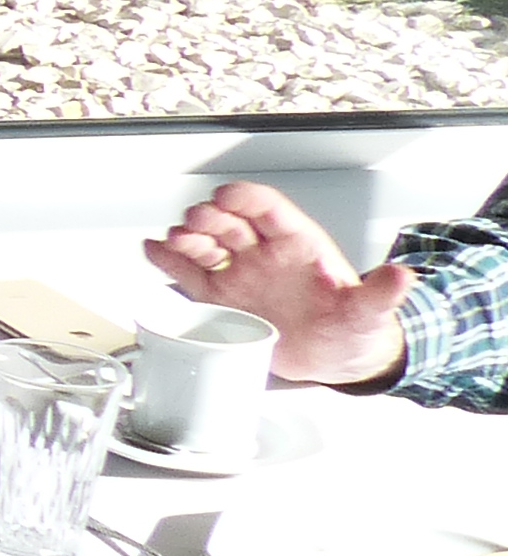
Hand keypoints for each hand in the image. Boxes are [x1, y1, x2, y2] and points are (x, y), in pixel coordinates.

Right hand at [142, 181, 410, 386]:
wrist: (335, 358)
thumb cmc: (351, 328)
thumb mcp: (370, 312)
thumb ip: (381, 293)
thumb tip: (401, 276)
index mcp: (297, 245)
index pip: (268, 209)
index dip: (245, 199)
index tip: (226, 197)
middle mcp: (263, 255)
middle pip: (229, 223)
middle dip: (208, 218)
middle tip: (195, 224)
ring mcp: (240, 275)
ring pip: (204, 246)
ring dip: (185, 238)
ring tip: (172, 242)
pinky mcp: (221, 299)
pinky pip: (188, 275)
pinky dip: (167, 261)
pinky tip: (154, 251)